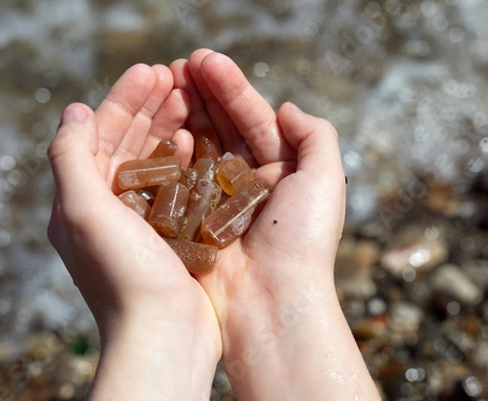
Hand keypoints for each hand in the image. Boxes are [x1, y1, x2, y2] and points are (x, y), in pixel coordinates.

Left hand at [47, 64, 220, 399]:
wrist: (164, 336)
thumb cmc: (123, 275)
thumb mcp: (82, 211)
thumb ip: (70, 157)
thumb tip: (74, 110)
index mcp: (81, 200)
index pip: (99, 134)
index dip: (123, 99)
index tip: (151, 71)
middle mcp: (107, 209)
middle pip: (128, 143)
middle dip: (150, 107)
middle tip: (176, 76)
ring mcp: (141, 222)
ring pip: (154, 160)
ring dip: (169, 127)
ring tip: (191, 100)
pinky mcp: (171, 235)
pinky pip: (177, 186)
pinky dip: (186, 159)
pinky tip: (199, 141)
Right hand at [171, 49, 379, 399]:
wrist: (271, 302)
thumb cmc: (303, 241)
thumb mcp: (325, 180)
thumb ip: (315, 136)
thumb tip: (286, 107)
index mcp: (282, 170)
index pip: (253, 117)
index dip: (230, 86)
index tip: (203, 60)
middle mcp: (249, 182)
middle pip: (223, 126)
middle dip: (202, 93)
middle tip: (177, 64)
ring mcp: (218, 199)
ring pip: (199, 146)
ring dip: (184, 114)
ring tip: (165, 83)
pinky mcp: (193, 218)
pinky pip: (181, 178)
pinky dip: (172, 152)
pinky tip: (162, 127)